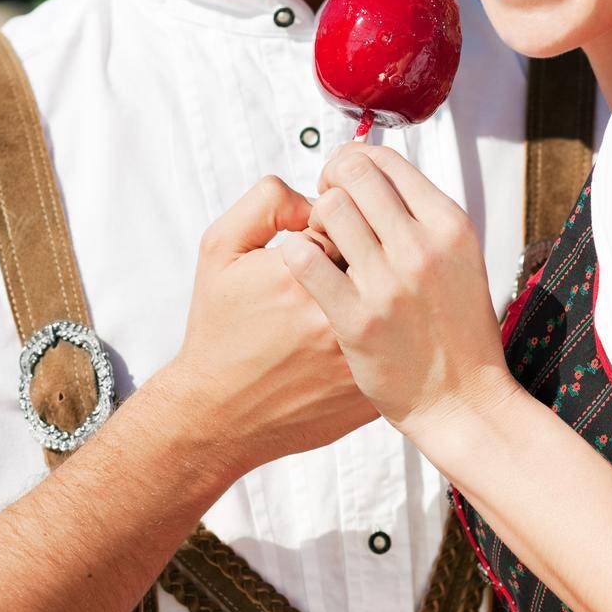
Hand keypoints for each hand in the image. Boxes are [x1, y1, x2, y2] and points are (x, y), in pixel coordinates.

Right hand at [165, 175, 376, 474]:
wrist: (218, 416)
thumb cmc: (219, 332)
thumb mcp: (221, 249)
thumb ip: (266, 202)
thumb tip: (314, 195)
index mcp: (300, 274)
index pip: (349, 217)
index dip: (332, 225)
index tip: (319, 239)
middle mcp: (333, 315)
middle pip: (375, 254)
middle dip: (358, 251)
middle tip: (333, 268)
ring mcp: (354, 356)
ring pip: (386, 297)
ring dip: (372, 289)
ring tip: (343, 299)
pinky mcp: (368, 387)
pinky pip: (393, 339)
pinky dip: (381, 330)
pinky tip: (355, 332)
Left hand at [280, 144, 516, 455]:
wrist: (462, 401)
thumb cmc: (458, 330)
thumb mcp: (461, 258)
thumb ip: (425, 216)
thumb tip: (382, 174)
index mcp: (449, 225)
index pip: (387, 161)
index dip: (355, 162)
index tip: (345, 179)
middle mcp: (421, 247)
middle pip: (354, 176)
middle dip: (331, 181)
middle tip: (326, 204)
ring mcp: (389, 284)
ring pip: (329, 210)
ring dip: (316, 220)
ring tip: (320, 242)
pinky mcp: (356, 320)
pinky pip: (306, 260)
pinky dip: (297, 254)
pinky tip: (303, 266)